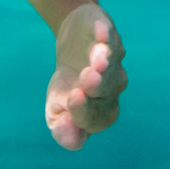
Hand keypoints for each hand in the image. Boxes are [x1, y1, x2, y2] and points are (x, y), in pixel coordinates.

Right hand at [46, 3, 126, 150]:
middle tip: (87, 80)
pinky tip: (101, 33)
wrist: (71, 43)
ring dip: (105, 62)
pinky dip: (105, 33)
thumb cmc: (67, 83)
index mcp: (102, 108)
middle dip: (98, 86)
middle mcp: (113, 85)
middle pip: (108, 89)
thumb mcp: (56, 107)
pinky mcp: (107, 32)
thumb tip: (68, 135)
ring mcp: (113, 57)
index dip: (84, 111)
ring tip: (97, 63)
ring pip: (113, 62)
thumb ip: (62, 128)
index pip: (97, 117)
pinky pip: (110, 34)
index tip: (71, 100)